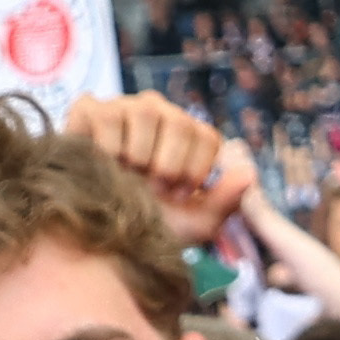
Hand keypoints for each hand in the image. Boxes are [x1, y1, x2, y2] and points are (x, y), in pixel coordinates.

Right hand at [60, 91, 252, 251]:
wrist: (97, 232)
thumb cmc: (147, 223)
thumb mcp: (194, 223)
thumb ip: (226, 201)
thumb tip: (250, 173)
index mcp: (186, 134)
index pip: (207, 137)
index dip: (193, 172)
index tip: (176, 194)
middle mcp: (158, 112)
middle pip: (178, 122)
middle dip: (167, 167)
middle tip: (150, 188)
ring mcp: (124, 107)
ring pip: (144, 112)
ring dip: (138, 157)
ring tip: (126, 176)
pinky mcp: (89, 109)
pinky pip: (108, 116)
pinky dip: (108, 148)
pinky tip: (103, 163)